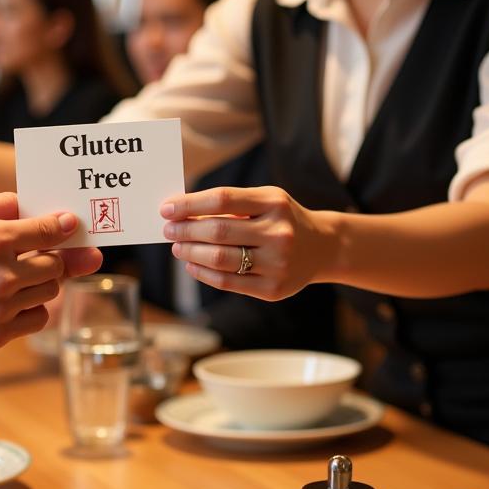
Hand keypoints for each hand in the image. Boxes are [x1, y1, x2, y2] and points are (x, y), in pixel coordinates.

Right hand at [0, 193, 102, 357]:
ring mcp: (2, 306)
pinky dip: (32, 309)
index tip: (71, 225)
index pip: (48, 231)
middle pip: (56, 265)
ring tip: (18, 279)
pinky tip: (13, 302)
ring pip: (49, 292)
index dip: (64, 227)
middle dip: (53, 259)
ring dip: (42, 284)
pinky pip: (37, 319)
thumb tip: (27, 203)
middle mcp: (4, 273)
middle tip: (43, 257)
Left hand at [162, 186, 330, 299]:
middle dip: (185, 230)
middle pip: (218, 231)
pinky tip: (192, 264)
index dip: (190, 204)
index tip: (167, 208)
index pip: (223, 200)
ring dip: (191, 253)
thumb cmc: (282, 219)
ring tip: (177, 247)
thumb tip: (182, 213)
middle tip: (168, 230)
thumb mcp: (265, 199)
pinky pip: (228, 282)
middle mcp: (279, 233)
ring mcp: (278, 264)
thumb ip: (230, 204)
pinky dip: (203, 273)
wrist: (322, 247)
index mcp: (274, 203)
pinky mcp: (273, 289)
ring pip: (221, 259)